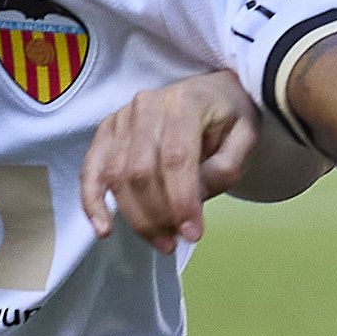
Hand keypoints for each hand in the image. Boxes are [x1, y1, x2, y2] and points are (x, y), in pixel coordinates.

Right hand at [81, 70, 273, 250]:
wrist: (208, 94)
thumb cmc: (226, 117)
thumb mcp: (245, 138)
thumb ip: (226, 168)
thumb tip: (195, 197)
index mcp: (184, 103)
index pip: (176, 157)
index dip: (181, 200)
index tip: (191, 233)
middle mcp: (147, 106)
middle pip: (142, 171)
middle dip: (158, 215)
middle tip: (176, 241)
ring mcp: (122, 118)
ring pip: (117, 177)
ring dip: (136, 218)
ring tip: (160, 241)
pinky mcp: (106, 132)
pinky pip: (91, 170)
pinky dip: (92, 202)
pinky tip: (104, 228)